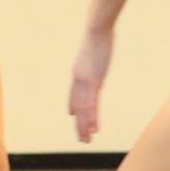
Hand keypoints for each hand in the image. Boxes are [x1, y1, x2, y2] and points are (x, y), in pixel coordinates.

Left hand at [69, 28, 113, 142]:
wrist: (96, 30)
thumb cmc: (97, 37)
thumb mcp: (92, 51)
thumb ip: (91, 59)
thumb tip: (93, 57)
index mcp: (78, 73)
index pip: (73, 94)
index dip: (72, 106)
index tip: (72, 116)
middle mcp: (78, 80)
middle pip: (77, 106)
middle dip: (79, 124)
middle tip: (82, 139)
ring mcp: (85, 82)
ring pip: (83, 109)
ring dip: (85, 126)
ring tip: (86, 140)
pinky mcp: (94, 82)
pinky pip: (92, 103)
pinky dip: (92, 117)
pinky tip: (93, 127)